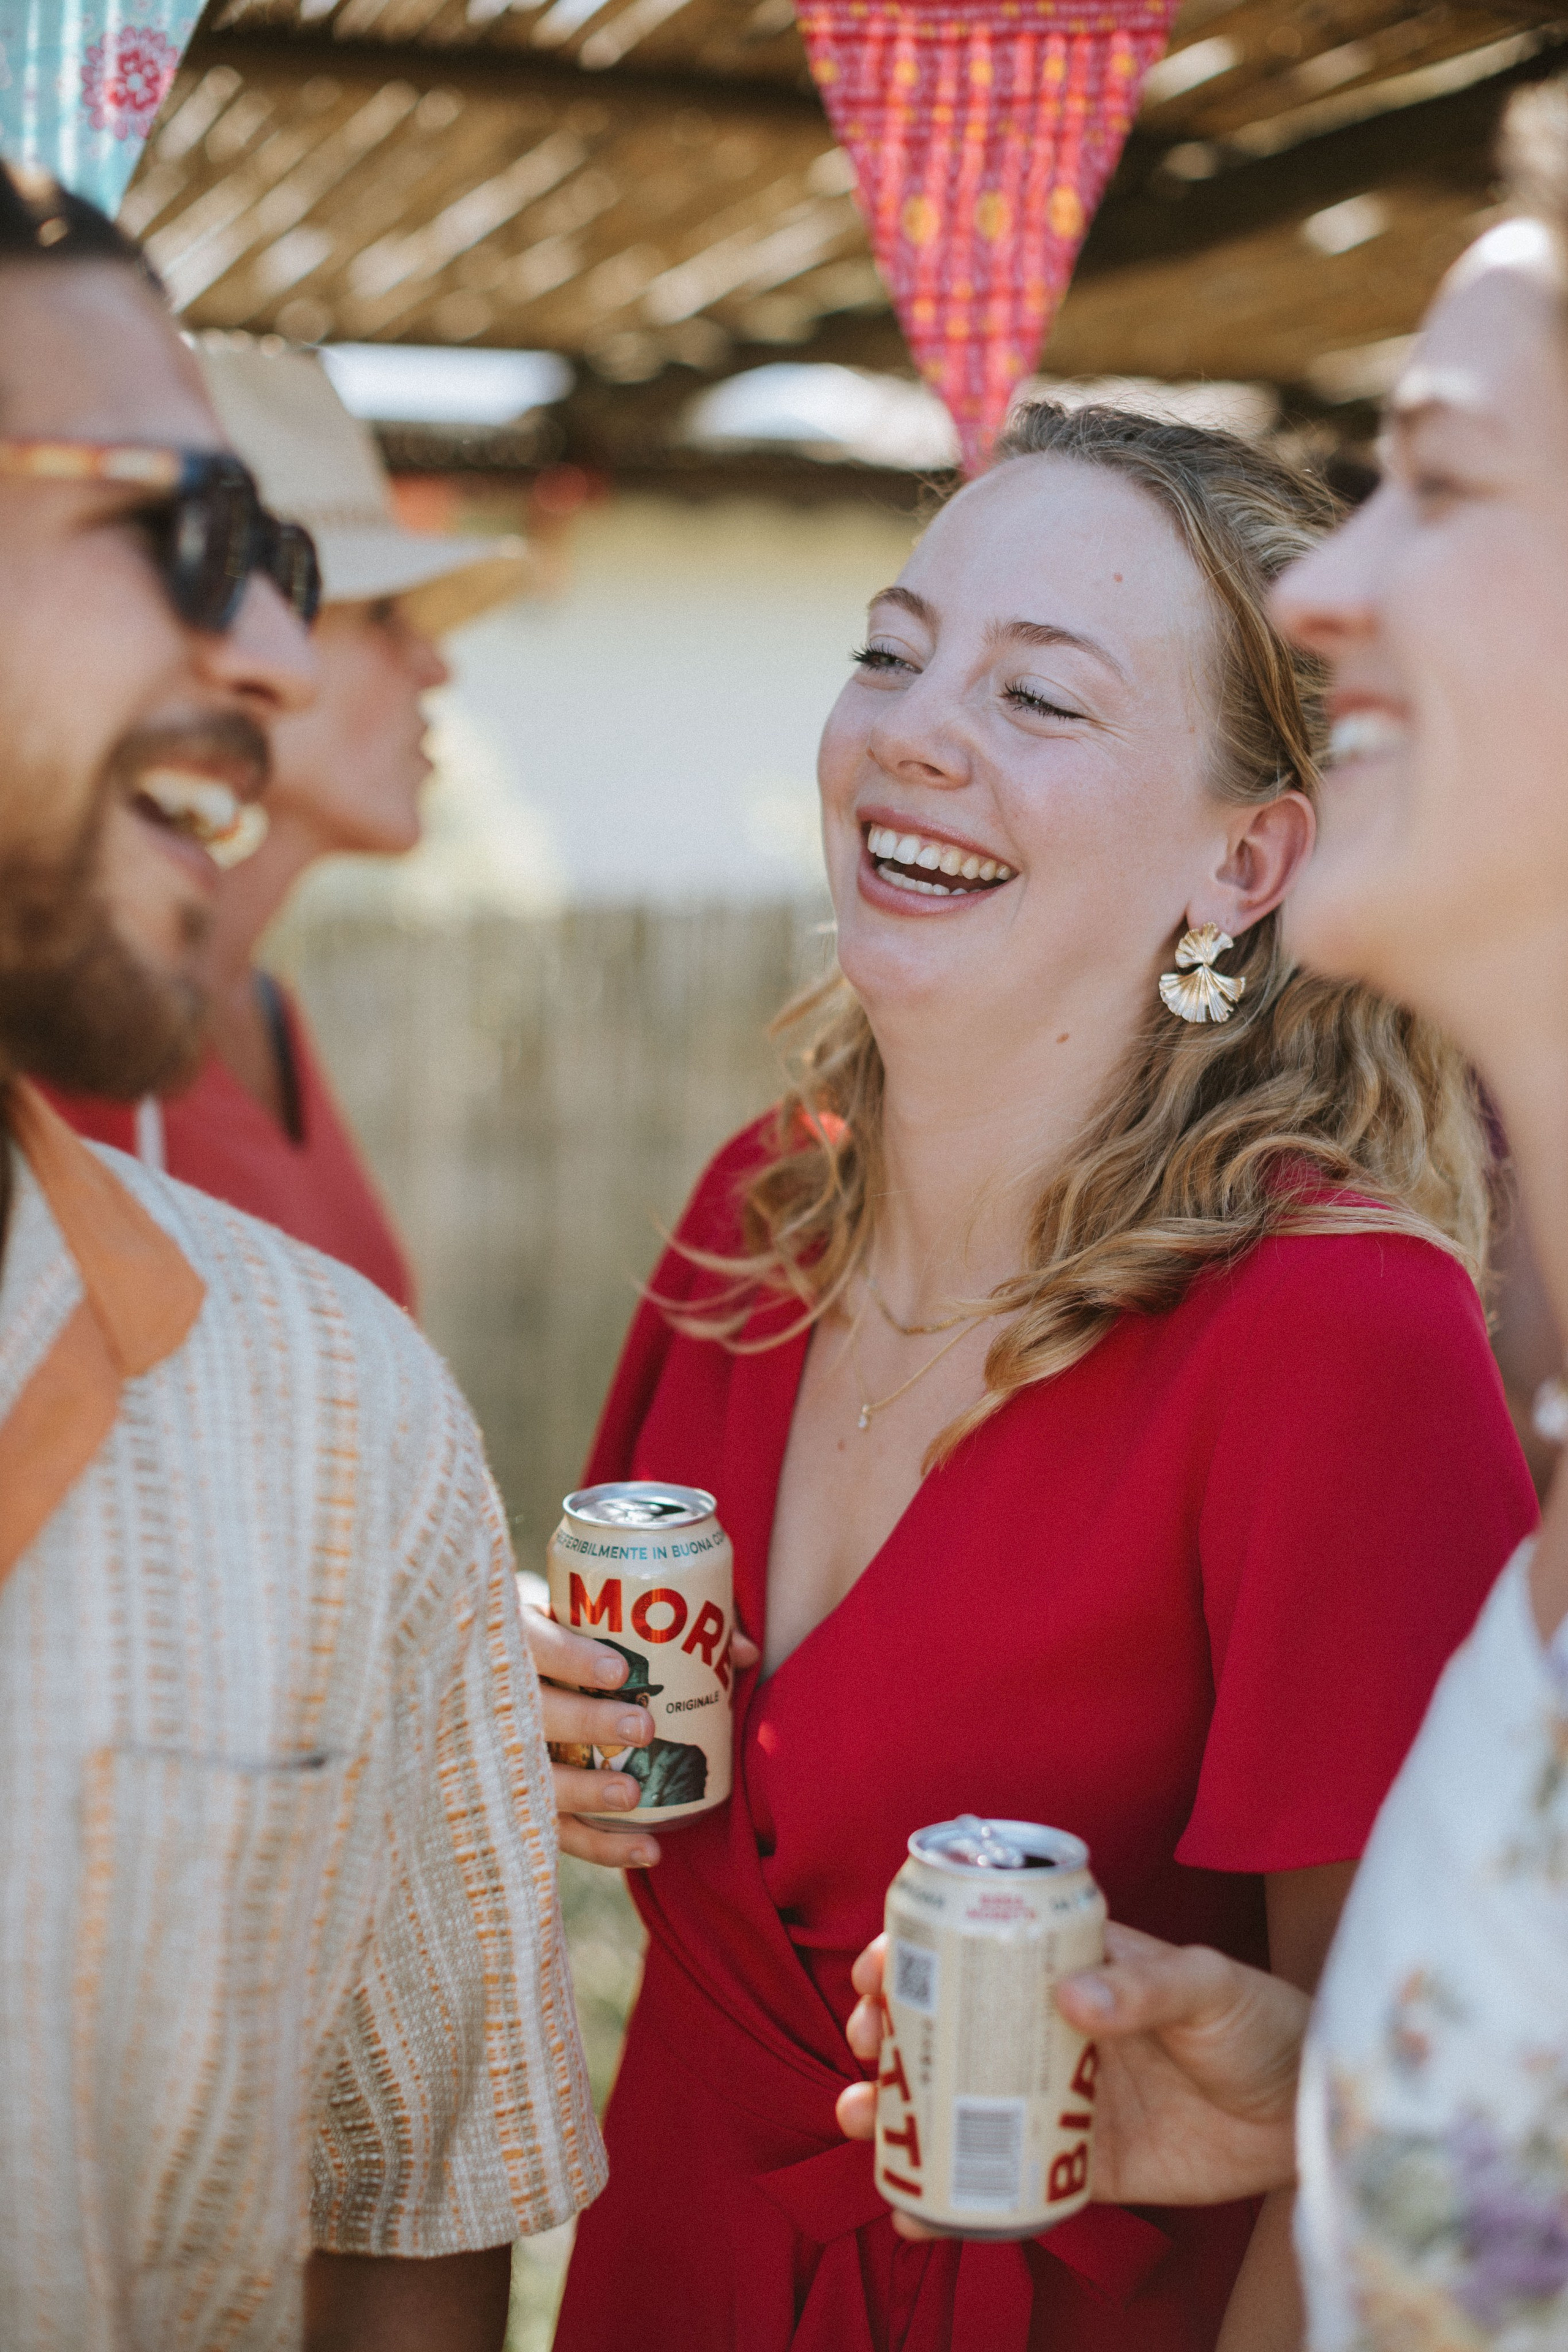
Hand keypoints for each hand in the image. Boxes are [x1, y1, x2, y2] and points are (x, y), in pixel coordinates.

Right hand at [517, 1578, 758, 1868]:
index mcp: (511, 1641)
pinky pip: (554, 1831)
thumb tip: (745, 1652)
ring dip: (586, 1792)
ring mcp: (496, 1756)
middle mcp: (492, 1699)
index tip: (619, 1670)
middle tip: (642, 1728)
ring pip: (534, 1781)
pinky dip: (601, 1847)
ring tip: (632, 1795)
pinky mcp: (515, 1804)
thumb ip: (665, 1632)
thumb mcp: (589, 1622)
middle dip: (586, 1724)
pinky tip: (647, 1853)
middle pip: (531, 1715)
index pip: (531, 1645)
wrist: (484, 1681)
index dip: (571, 1658)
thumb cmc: (558, 1646)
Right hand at [836, 1924, 1306, 2230]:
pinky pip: (1006, 2182)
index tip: (875, 1971)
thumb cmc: (1261, 2021)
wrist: (1311, 2112)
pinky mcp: (1081, 2167)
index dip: (916, 1954)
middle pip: (951, 2026)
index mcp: (1071, 1967)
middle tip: (860, 2050)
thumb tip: (1073, 1996)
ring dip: (902, 2113)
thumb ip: (1147, 1986)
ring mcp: (1060, 2099)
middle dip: (891, 2034)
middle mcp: (1051, 2030)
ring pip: (962, 2103)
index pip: (977, 1948)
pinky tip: (916, 2213)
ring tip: (859, 2124)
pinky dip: (956, 2199)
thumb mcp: (1208, 1987)